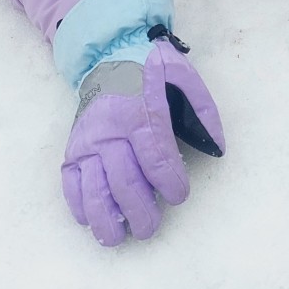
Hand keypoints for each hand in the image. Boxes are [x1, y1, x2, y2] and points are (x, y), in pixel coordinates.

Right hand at [61, 32, 224, 246]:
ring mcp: (86, 141)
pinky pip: (70, 183)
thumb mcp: (183, 76)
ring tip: (119, 236)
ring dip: (105, 218)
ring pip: (93, 188)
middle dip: (140, 210)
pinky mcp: (71, 148)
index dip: (169, 183)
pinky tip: (92, 219)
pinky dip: (79, 205)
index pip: (155, 157)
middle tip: (150, 227)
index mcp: (138, 110)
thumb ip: (203, 111)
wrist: (107, 52)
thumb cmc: (149, 67)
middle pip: (124, 180)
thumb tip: (217, 147)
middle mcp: (108, 129)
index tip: (178, 196)